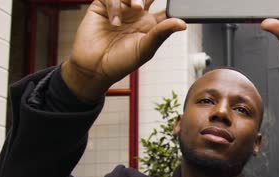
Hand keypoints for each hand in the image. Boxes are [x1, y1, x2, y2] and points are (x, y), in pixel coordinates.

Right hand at [62, 0, 186, 101]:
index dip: (172, 4)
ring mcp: (120, 9)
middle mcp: (136, 14)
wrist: (95, 68)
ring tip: (136, 8)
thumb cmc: (121, 62)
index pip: (165, 7)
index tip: (175, 2)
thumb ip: (162, 33)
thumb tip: (183, 24)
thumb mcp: (146, 48)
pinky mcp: (102, 6)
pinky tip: (114, 22)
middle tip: (147, 4)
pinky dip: (115, 5)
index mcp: (150, 24)